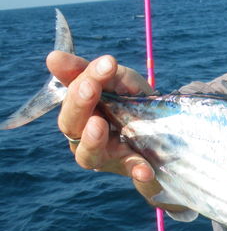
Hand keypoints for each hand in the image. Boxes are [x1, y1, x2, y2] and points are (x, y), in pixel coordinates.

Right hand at [46, 51, 157, 198]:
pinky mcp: (130, 170)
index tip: (107, 63)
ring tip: (98, 125)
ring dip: (93, 140)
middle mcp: (84, 137)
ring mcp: (106, 157)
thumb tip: (53, 57)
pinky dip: (137, 170)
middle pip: (71, 124)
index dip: (84, 77)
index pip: (72, 94)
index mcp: (80, 112)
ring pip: (89, 154)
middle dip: (80, 104)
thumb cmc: (134, 103)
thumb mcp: (123, 82)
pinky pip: (131, 172)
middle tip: (91, 88)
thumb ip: (99, 71)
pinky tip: (145, 171)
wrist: (168, 133)